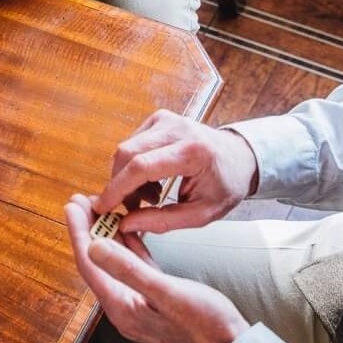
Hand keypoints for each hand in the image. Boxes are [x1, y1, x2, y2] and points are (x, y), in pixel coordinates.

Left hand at [65, 195, 247, 342]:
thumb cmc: (203, 324)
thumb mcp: (165, 293)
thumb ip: (129, 270)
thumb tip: (94, 247)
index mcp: (122, 307)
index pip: (90, 264)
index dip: (78, 232)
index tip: (72, 205)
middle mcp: (124, 305)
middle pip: (98, 261)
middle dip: (88, 230)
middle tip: (82, 199)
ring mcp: (139, 301)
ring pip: (115, 261)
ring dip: (107, 235)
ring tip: (102, 206)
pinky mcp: (154, 296)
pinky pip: (134, 266)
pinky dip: (129, 246)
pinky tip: (128, 228)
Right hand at [94, 110, 258, 234]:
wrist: (240, 156)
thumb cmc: (226, 186)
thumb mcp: (203, 214)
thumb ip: (164, 221)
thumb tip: (126, 223)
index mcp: (191, 152)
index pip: (142, 166)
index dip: (117, 188)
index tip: (103, 207)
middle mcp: (176, 128)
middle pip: (127, 153)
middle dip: (120, 184)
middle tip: (132, 208)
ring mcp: (165, 119)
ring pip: (126, 148)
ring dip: (127, 177)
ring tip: (151, 197)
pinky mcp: (158, 119)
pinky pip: (132, 143)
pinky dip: (134, 166)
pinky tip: (152, 181)